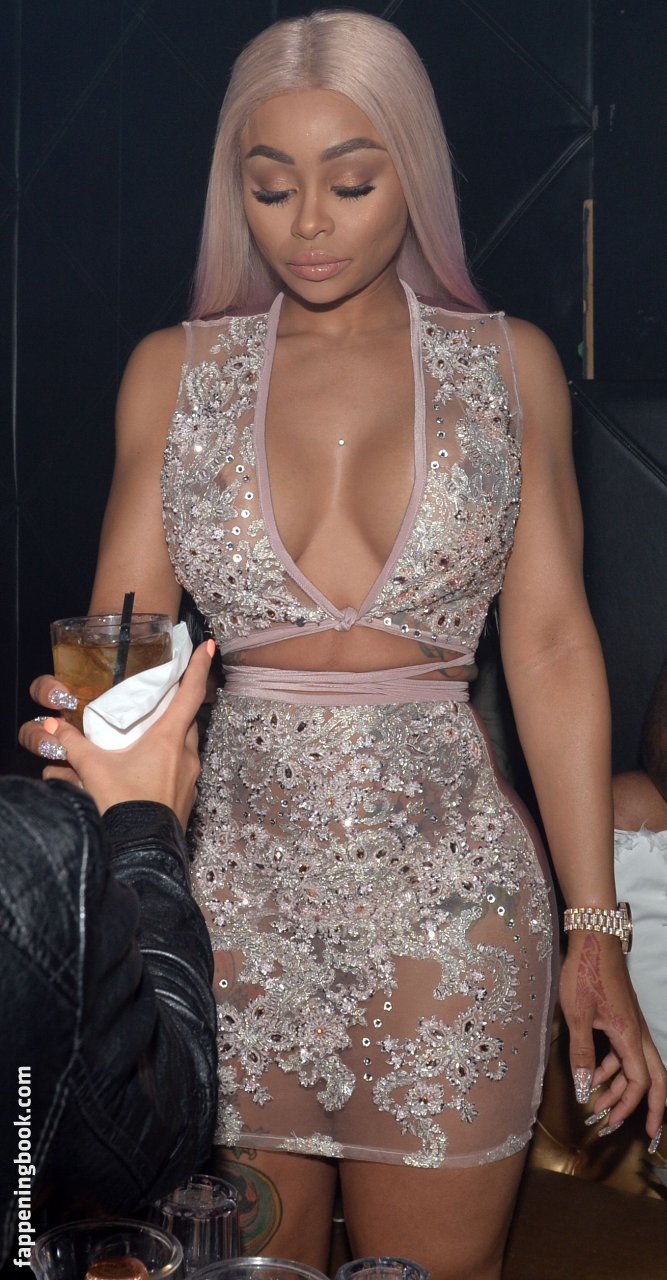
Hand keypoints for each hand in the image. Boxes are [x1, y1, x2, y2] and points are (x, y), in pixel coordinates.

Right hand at [19, 640, 214, 828]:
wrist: (142, 852)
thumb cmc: (123, 806)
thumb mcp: (93, 771)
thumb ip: (72, 745)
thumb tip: (52, 727)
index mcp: (169, 739)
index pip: (190, 693)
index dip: (199, 666)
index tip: (207, 646)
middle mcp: (186, 755)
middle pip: (188, 721)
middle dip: (179, 707)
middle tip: (165, 699)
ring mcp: (190, 778)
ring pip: (185, 746)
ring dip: (172, 738)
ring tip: (149, 737)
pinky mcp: (187, 798)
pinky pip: (181, 771)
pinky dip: (168, 765)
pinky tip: (147, 772)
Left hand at [559, 930, 666, 1146]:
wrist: (592, 939)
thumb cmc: (585, 973)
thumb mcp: (577, 1015)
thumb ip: (580, 1054)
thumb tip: (584, 1089)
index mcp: (629, 1035)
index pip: (639, 1081)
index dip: (630, 1106)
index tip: (617, 1124)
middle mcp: (636, 1033)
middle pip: (655, 1077)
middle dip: (650, 1106)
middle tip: (645, 1132)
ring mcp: (630, 1025)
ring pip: (637, 1065)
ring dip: (622, 1086)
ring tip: (599, 1103)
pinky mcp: (621, 1017)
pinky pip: (624, 1050)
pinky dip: (612, 1066)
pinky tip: (592, 1072)